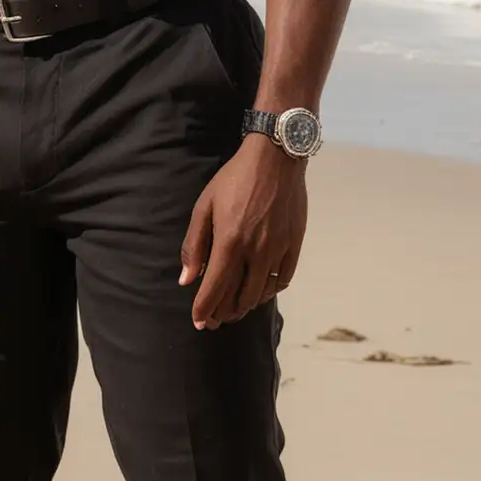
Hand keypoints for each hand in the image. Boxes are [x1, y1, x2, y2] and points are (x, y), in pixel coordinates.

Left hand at [179, 134, 306, 329]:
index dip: (204, 309)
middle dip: (223, 313)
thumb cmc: (234, 179)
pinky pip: (282, 280)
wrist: (276, 159)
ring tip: (233, 309)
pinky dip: (268, 292)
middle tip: (214, 319)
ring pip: (261, 293)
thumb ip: (194, 245)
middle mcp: (255, 252)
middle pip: (239, 297)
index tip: (199, 321)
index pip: (215, 288)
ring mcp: (278, 250)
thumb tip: (186, 279)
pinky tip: (259, 292)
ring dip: (244, 306)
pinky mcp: (294, 245)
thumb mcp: (205, 206)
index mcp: (230, 242)